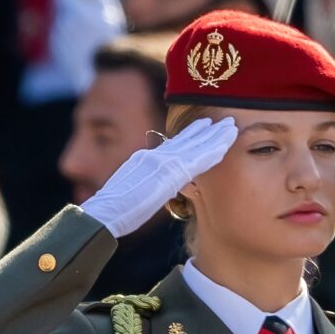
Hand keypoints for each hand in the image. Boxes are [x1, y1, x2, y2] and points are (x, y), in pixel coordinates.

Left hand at [50, 0, 125, 94]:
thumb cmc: (110, 39)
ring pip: (61, 28)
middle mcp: (65, 23)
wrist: (102, 73)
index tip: (79, 3)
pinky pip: (59, 42)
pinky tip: (82, 52)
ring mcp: (58, 39)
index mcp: (77, 11)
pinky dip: (67, 45)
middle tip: (90, 27)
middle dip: (74, 17)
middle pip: (64, 13)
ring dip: (71, 31)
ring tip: (88, 42)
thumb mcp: (110, 11)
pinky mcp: (56, 52)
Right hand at [81, 117, 238, 236]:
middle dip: (205, 130)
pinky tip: (226, 144)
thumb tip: (151, 190)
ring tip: (231, 126)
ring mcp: (161, 162)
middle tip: (223, 121)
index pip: (171, 145)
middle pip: (185, 140)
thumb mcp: (128, 192)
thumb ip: (143, 185)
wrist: (103, 212)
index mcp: (143, 160)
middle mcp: (153, 156)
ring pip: (195, 145)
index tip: (203, 126)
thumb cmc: (110, 211)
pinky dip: (213, 150)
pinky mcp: (169, 172)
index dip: (189, 134)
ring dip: (215, 136)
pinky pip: (197, 159)